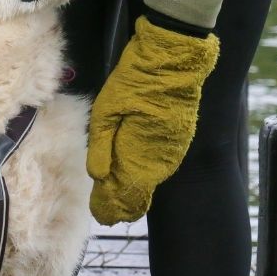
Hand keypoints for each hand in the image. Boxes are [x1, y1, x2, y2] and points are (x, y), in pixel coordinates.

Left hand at [86, 16, 219, 224]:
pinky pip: (159, 167)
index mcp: (140, 156)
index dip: (110, 208)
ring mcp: (172, 152)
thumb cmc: (134, 82)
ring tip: (117, 203)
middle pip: (139, 194)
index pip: (124, 195)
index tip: (101, 216)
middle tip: (106, 214)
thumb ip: (100, 147)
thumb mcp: (105, 111)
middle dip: (121, 205)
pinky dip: (145, 176)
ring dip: (134, 191)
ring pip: (151, 183)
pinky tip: (134, 177)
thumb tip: (97, 177)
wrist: (172, 59)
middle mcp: (160, 161)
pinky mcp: (179, 141)